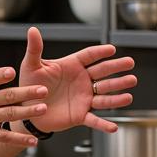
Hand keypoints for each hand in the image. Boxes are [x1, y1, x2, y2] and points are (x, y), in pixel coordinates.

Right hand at [0, 34, 48, 150]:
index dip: (0, 75)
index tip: (13, 72)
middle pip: (5, 97)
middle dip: (25, 93)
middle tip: (43, 90)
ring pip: (7, 115)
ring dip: (27, 113)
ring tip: (43, 109)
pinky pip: (3, 137)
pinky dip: (18, 139)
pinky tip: (32, 139)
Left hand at [18, 27, 136, 133]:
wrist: (27, 109)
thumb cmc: (29, 85)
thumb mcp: (31, 66)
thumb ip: (35, 48)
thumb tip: (32, 29)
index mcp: (72, 66)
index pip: (89, 56)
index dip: (100, 52)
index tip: (111, 49)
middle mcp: (81, 81)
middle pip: (102, 73)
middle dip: (116, 68)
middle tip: (130, 63)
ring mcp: (83, 98)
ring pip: (104, 96)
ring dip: (117, 95)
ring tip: (129, 93)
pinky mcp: (80, 115)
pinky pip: (94, 120)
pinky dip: (103, 125)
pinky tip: (113, 127)